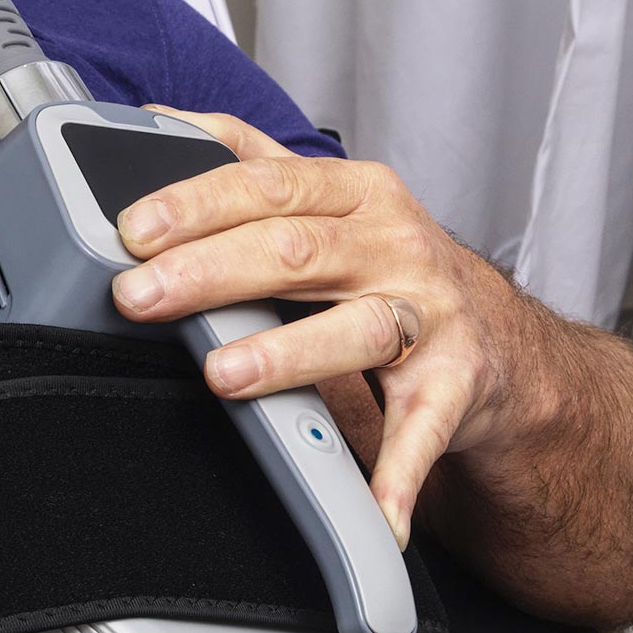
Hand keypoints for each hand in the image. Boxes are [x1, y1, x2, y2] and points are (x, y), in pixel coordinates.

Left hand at [109, 109, 521, 547]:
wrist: (499, 339)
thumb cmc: (384, 263)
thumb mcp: (326, 199)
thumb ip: (248, 163)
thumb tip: (155, 121)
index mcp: (355, 192)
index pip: (269, 184)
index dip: (198, 203)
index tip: (133, 228)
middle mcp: (396, 245)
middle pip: (296, 250)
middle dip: (210, 271)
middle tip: (140, 296)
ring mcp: (429, 315)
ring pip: (357, 329)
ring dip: (288, 353)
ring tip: (225, 374)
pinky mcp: (458, 385)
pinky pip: (424, 429)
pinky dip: (398, 472)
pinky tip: (374, 511)